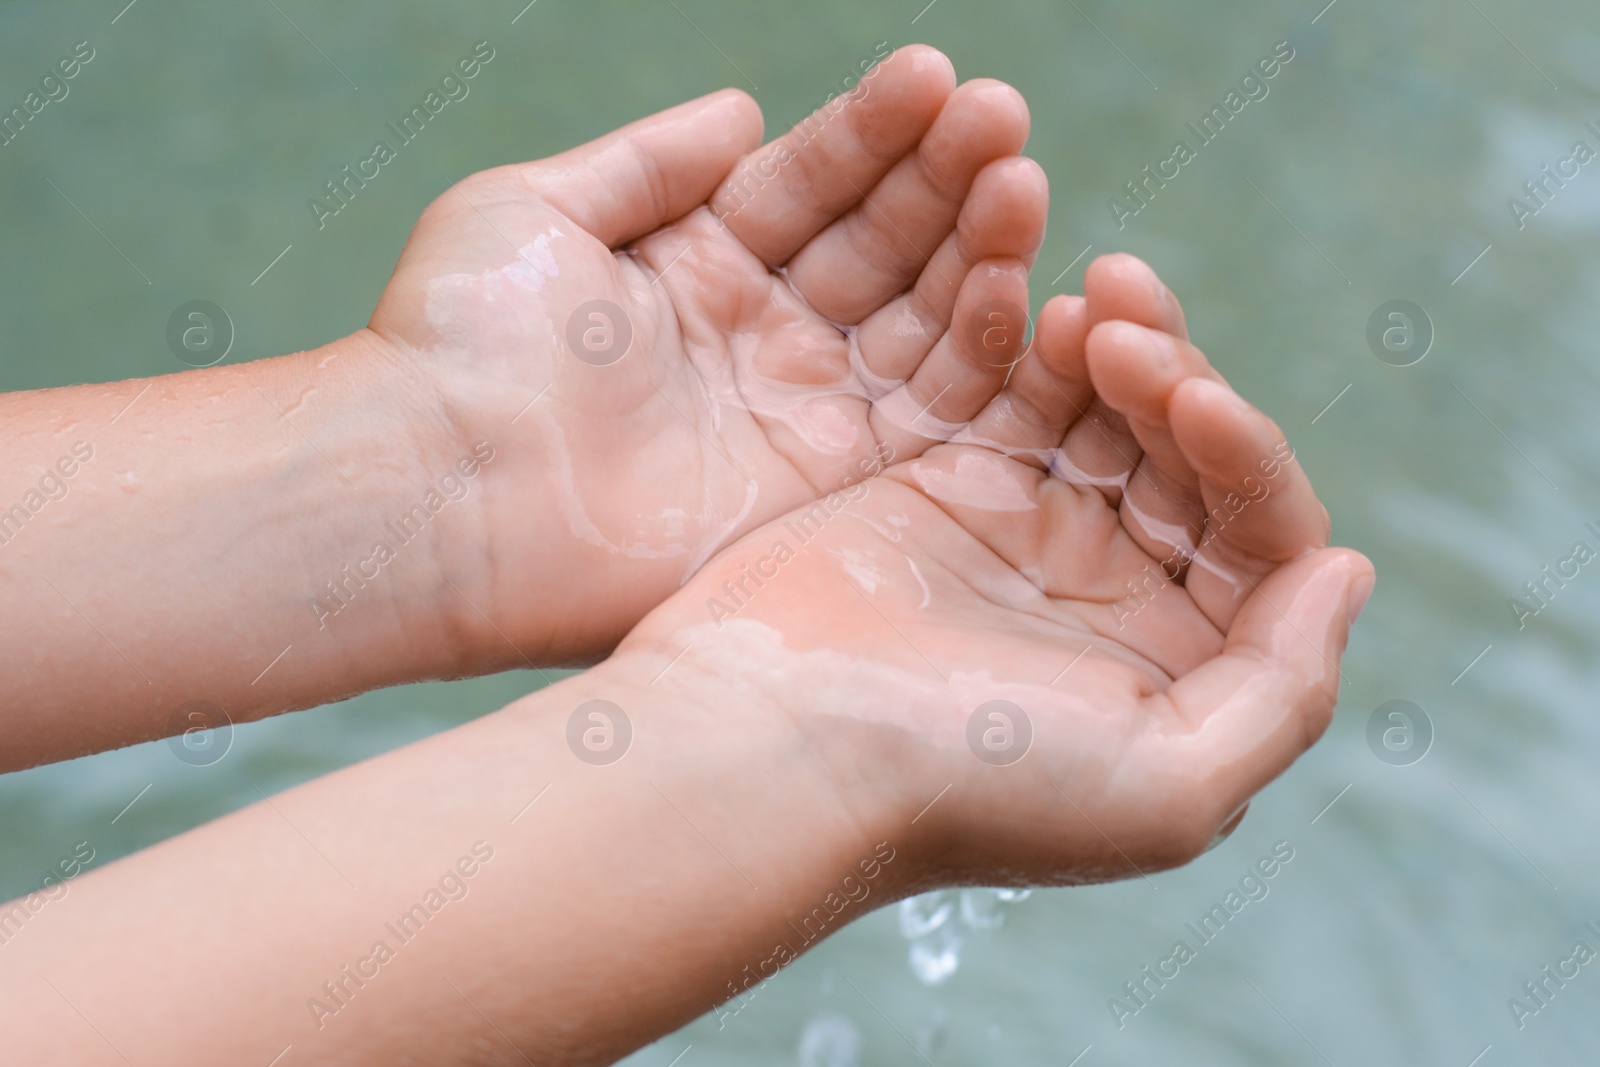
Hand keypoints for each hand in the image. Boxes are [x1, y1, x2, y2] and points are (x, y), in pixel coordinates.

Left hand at [367, 45, 1047, 665]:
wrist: (438, 492)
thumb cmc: (459, 341)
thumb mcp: (537, 209)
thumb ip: (649, 161)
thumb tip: (741, 108)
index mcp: (696, 263)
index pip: (810, 182)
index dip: (873, 130)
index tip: (934, 74)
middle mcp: (758, 334)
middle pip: (880, 244)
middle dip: (944, 177)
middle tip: (1000, 114)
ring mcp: (798, 411)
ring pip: (919, 320)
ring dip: (977, 249)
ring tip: (1018, 178)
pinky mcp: (826, 489)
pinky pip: (926, 413)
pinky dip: (974, 350)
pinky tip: (1006, 281)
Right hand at [619, 253, 1374, 883]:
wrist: (776, 747)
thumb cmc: (967, 784)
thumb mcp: (1172, 789)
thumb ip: (1285, 691)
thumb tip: (1347, 570)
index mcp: (1180, 669)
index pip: (1263, 534)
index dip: (1246, 453)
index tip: (1190, 401)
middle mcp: (1115, 599)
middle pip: (1192, 456)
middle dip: (1178, 376)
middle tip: (1122, 325)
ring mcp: (1031, 535)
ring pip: (1114, 411)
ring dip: (1124, 342)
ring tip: (1093, 298)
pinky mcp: (950, 486)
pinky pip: (1020, 391)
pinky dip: (1039, 343)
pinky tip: (1038, 308)